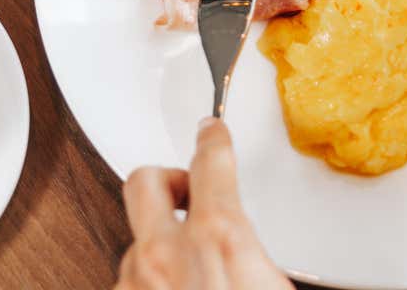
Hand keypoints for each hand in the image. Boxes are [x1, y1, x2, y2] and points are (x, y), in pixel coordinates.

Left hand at [115, 118, 291, 289]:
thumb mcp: (276, 287)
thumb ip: (256, 255)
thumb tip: (260, 259)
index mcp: (218, 239)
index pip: (211, 164)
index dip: (212, 141)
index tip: (211, 132)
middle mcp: (165, 254)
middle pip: (146, 180)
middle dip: (167, 178)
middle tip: (186, 192)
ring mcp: (135, 280)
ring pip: (137, 238)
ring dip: (160, 244)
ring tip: (188, 267)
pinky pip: (130, 277)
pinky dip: (151, 281)